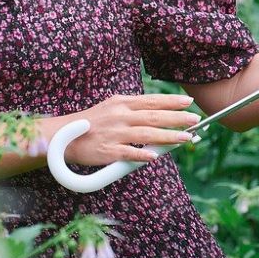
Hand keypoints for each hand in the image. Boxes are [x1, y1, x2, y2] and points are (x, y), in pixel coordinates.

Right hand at [60, 93, 200, 165]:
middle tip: (195, 119)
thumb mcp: (112, 108)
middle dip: (177, 118)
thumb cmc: (91, 123)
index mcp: (121, 103)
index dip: (171, 101)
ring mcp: (114, 134)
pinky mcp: (107, 151)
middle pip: (153, 116)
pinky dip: (142, 155)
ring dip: (168, 137)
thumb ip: (133, 111)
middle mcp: (119, 116)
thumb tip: (157, 114)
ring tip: (185, 138)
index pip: (151, 101)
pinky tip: (155, 157)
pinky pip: (128, 153)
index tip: (188, 101)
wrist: (63, 136)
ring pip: (146, 135)